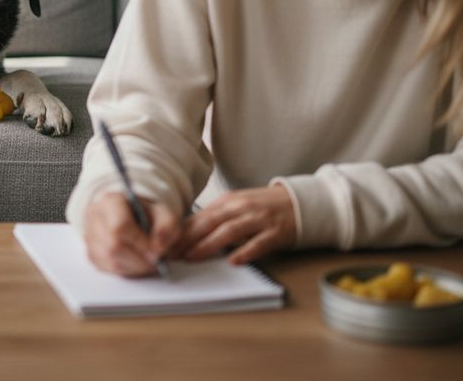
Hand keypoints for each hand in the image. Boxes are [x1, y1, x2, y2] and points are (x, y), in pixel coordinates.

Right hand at [83, 192, 180, 276]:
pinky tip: (137, 263)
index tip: (157, 252)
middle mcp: (95, 217)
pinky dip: (127, 270)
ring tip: (149, 261)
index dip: (141, 244)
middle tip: (156, 261)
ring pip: (111, 261)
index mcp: (111, 201)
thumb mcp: (164, 214)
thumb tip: (158, 247)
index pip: (120, 227)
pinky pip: (108, 269)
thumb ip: (168, 226)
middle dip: (140, 259)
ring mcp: (90, 236)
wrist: (134, 218)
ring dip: (135, 267)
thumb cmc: (147, 215)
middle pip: (114, 247)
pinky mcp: (91, 254)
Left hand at [172, 184, 296, 265]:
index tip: (164, 245)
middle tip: (171, 254)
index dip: (179, 232)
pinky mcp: (275, 232)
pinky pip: (258, 243)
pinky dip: (245, 251)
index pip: (198, 217)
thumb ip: (214, 218)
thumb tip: (186, 234)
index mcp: (228, 202)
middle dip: (187, 239)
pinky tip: (233, 261)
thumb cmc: (263, 207)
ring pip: (229, 231)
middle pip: (209, 222)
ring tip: (192, 257)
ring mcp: (258, 219)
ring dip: (208, 245)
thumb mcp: (236, 206)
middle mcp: (240, 208)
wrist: (298, 203)